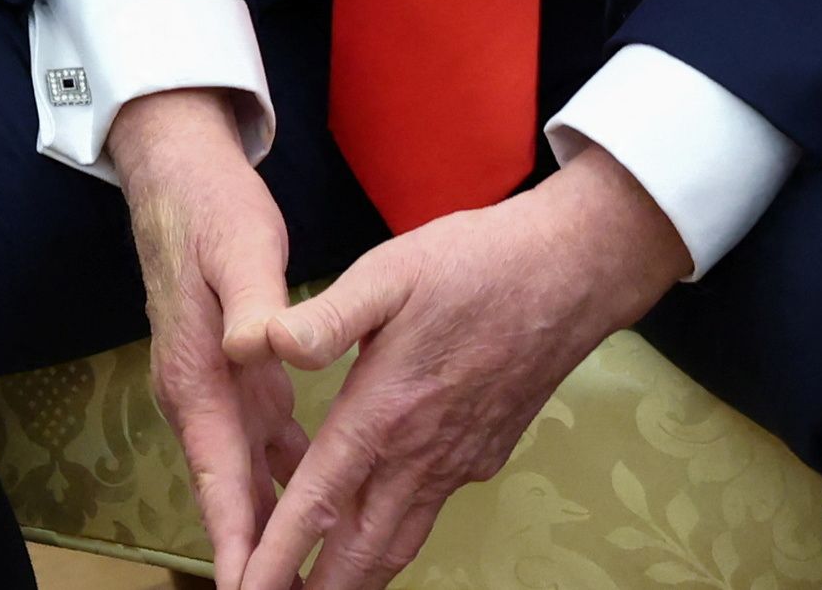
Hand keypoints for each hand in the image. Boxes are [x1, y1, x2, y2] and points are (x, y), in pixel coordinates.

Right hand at [115, 87, 312, 587]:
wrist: (179, 172)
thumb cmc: (209, 209)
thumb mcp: (240, 247)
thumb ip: (255, 303)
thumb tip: (260, 347)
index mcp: (196, 376)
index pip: (220, 479)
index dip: (238, 542)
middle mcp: (199, 395)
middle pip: (231, 496)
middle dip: (258, 557)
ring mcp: (216, 389)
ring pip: (248, 479)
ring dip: (275, 528)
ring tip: (313, 577)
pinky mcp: (237, 376)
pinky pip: (264, 447)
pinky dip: (290, 482)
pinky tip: (324, 505)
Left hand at [228, 144, 689, 588]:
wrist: (572, 276)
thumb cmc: (475, 264)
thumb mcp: (387, 272)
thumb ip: (323, 316)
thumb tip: (266, 342)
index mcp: (385, 410)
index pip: (320, 501)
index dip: (281, 553)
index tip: (249, 589)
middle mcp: (422, 452)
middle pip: (363, 548)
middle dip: (318, 589)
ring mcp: (458, 461)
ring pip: (399, 542)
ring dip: (357, 576)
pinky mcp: (481, 455)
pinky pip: (427, 513)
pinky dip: (390, 539)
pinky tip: (369, 532)